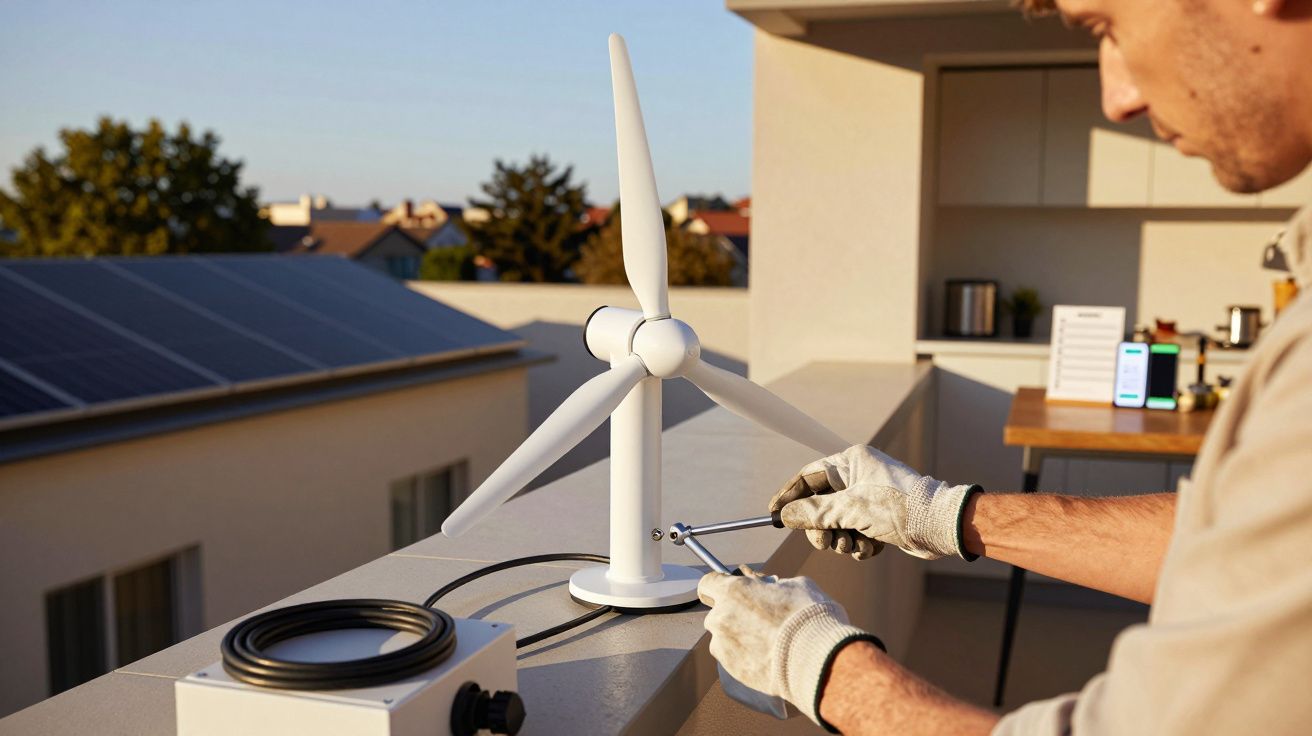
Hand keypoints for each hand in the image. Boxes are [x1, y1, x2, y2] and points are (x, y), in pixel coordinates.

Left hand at [698, 567, 879, 727]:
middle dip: (733, 614)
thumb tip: (764, 583)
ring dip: (738, 638)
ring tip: (768, 643)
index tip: (730, 591)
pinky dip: (745, 658)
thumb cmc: (810, 617)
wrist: (817, 659)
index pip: (708, 583)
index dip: (719, 586)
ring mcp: (723, 646)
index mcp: (733, 591)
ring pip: (723, 639)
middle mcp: (721, 617)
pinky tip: (768, 658)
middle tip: (759, 619)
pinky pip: (732, 660)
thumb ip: (771, 583)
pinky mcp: (731, 671)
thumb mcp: (796, 585)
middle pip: (717, 613)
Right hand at [769, 445, 981, 560]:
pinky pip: (856, 533)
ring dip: (842, 539)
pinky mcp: (880, 519)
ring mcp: (870, 498)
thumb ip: (814, 512)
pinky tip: (871, 547)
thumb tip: (785, 515)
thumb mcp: (850, 509)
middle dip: (822, 527)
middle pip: (821, 505)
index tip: (773, 513)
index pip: (809, 476)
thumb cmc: (898, 506)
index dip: (789, 495)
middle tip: (825, 541)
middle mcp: (859, 477)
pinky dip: (860, 544)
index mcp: (851, 462)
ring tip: (853, 545)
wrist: (939, 525)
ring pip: (838, 523)